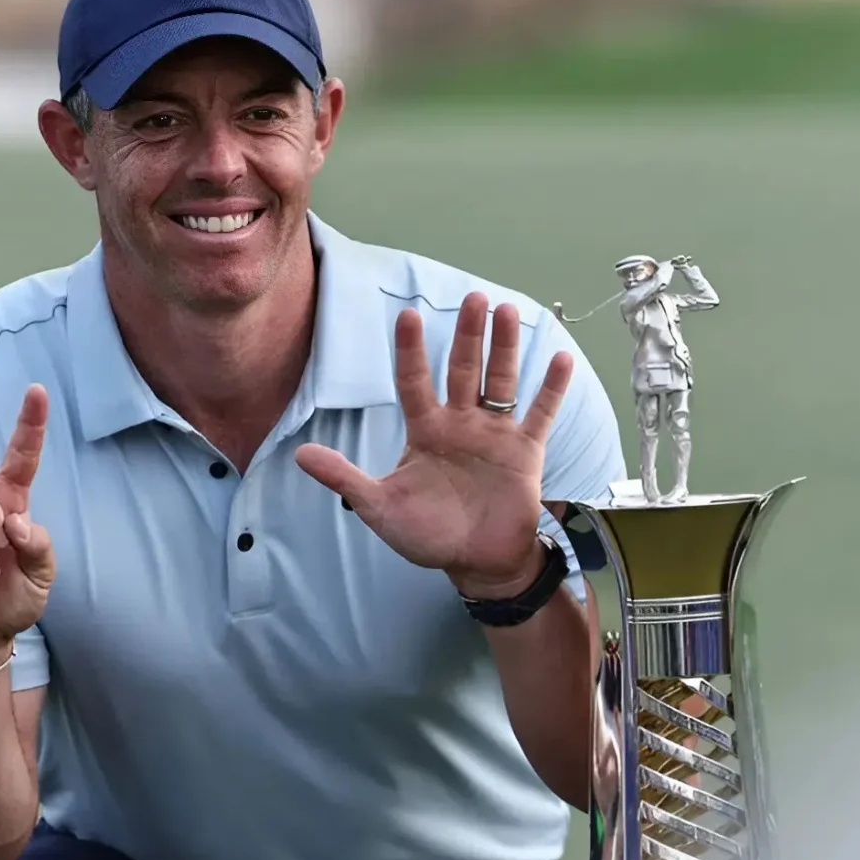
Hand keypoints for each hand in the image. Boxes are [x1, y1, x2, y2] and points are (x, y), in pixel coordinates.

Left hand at [295, 295, 572, 598]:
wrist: (476, 562)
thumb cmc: (427, 534)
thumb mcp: (380, 507)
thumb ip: (344, 478)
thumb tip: (298, 454)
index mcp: (427, 431)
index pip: (415, 382)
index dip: (411, 351)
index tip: (407, 315)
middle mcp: (461, 423)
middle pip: (464, 370)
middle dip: (467, 335)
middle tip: (472, 297)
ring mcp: (495, 433)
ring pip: (500, 381)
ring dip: (504, 348)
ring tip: (507, 311)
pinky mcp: (525, 450)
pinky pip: (540, 414)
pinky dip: (552, 388)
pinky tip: (562, 359)